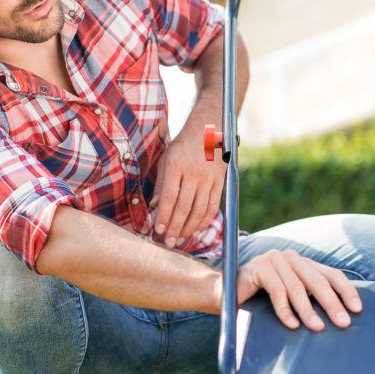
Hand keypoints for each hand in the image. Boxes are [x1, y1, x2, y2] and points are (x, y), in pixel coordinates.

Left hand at [152, 127, 226, 247]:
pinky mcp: (220, 182)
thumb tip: (154, 206)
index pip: (170, 197)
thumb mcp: (166, 159)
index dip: (164, 217)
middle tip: (168, 243)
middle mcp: (194, 173)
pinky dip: (204, 222)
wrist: (209, 131)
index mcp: (176, 166)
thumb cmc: (183, 147)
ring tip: (180, 240)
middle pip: (184, 207)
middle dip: (175, 228)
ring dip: (189, 229)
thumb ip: (161, 184)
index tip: (158, 231)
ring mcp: (209, 179)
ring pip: (199, 211)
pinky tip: (195, 230)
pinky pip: (212, 207)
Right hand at [235, 249, 362, 330]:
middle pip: (317, 281)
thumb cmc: (261, 300)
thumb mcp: (291, 298)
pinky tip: (292, 325)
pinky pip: (276, 291)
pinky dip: (285, 310)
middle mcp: (291, 258)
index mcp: (303, 263)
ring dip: (308, 310)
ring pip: (297, 287)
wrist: (224, 294)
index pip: (331, 274)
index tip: (357, 309)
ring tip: (318, 327)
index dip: (346, 291)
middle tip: (343, 322)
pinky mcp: (258, 268)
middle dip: (332, 303)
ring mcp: (274, 260)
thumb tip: (339, 317)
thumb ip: (309, 299)